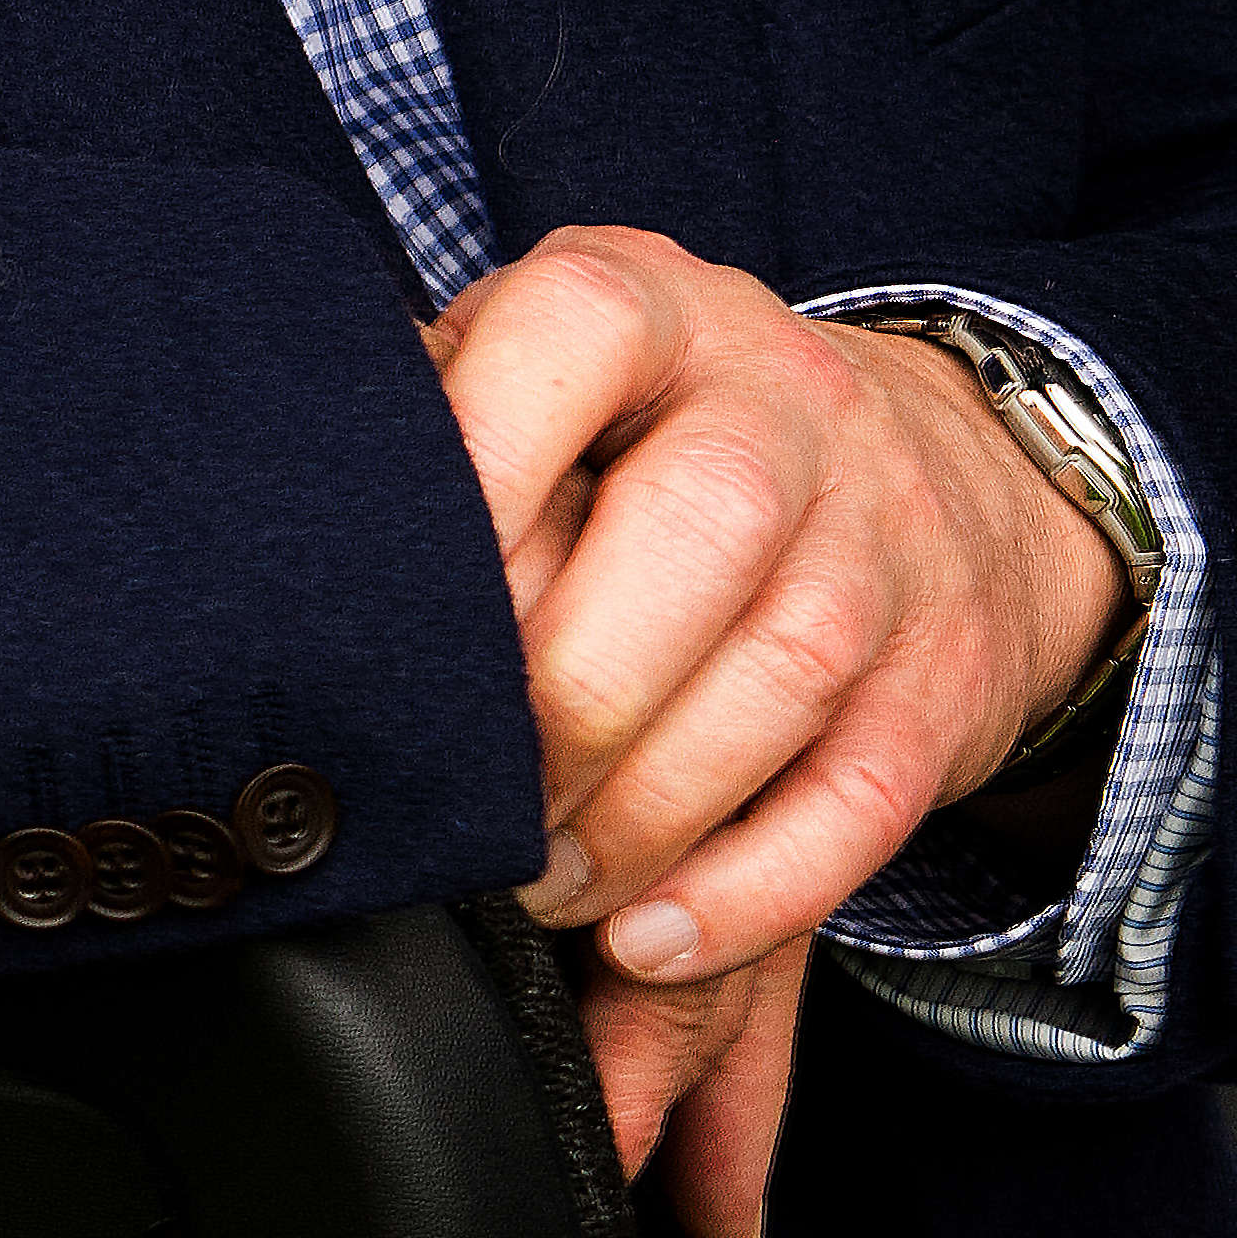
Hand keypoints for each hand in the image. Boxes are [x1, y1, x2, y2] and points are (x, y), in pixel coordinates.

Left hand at [426, 230, 1132, 1237]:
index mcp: (648, 303)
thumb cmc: (656, 432)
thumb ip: (437, 425)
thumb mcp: (544, 374)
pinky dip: (749, 889)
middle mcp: (781, 398)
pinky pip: (859, 798)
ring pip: (784, 672)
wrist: (929, 463)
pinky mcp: (942, 676)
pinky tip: (648, 935)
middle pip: (700, 522)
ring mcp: (881, 532)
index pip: (578, 327)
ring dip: (641, 813)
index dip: (485, 456)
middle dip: (569, 688)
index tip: (400, 600)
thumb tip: (294, 533)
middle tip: (475, 799)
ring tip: (538, 885)